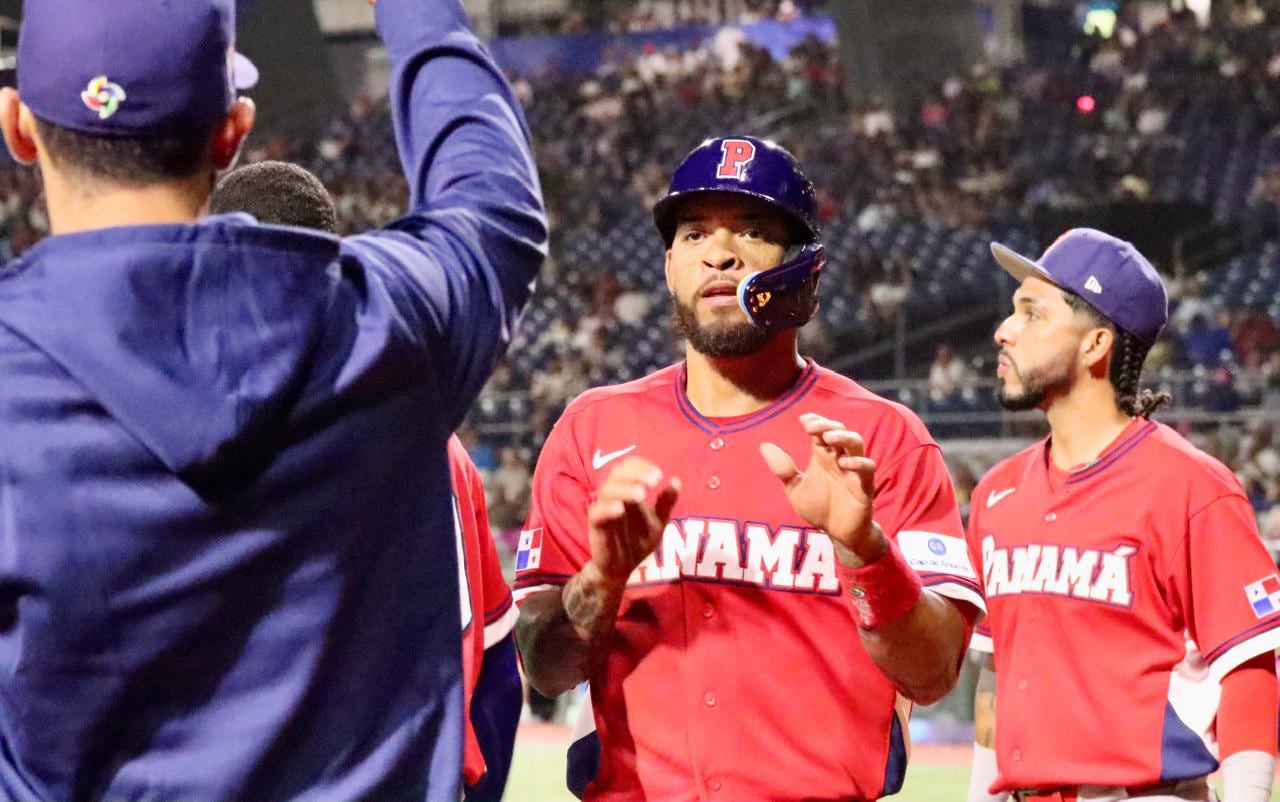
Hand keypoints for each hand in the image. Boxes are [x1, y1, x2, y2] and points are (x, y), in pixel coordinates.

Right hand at [586, 457, 679, 587]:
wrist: (623, 567)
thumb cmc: (638, 541)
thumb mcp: (658, 522)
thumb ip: (665, 503)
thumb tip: (676, 480)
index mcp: (627, 490)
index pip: (628, 466)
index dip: (641, 466)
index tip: (658, 476)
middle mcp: (613, 495)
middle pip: (617, 473)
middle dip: (636, 475)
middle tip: (654, 482)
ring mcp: (602, 509)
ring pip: (607, 490)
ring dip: (625, 489)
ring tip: (642, 495)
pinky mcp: (595, 525)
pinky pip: (597, 512)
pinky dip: (607, 508)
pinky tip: (622, 509)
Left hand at [760, 413, 884, 563]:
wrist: (836, 533)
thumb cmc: (819, 508)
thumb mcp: (795, 489)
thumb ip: (783, 470)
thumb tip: (764, 446)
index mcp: (823, 456)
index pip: (821, 430)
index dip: (815, 421)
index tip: (802, 420)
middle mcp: (840, 458)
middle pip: (839, 431)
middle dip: (827, 425)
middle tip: (812, 427)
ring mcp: (854, 471)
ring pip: (856, 444)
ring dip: (844, 436)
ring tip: (829, 438)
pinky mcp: (865, 487)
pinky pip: (868, 469)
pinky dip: (859, 463)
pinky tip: (845, 463)